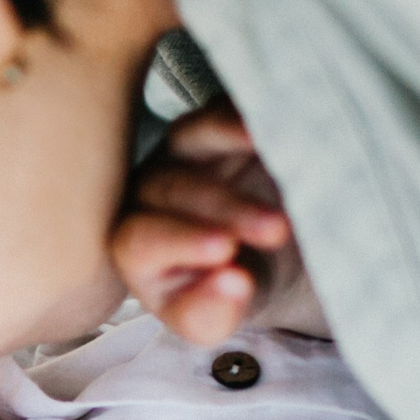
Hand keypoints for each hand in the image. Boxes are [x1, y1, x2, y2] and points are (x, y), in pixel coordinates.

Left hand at [115, 102, 323, 342]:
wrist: (277, 254)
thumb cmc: (236, 288)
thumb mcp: (222, 314)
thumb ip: (214, 313)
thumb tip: (233, 286)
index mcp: (137, 248)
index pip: (139, 242)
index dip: (180, 244)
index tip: (227, 252)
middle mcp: (150, 194)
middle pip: (168, 188)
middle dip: (224, 208)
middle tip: (277, 230)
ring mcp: (182, 149)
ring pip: (192, 134)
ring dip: (233, 142)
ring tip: (279, 156)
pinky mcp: (216, 118)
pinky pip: (226, 105)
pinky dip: (250, 111)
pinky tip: (282, 120)